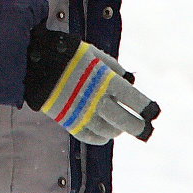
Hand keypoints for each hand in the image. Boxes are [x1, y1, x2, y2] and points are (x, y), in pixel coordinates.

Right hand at [25, 29, 159, 144]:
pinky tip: (106, 135)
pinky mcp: (69, 121)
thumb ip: (114, 67)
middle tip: (145, 130)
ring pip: (107, 131)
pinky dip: (100, 138)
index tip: (154, 113)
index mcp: (105, 81)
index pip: (131, 98)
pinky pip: (89, 137)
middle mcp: (96, 100)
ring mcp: (82, 113)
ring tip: (122, 128)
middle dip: (137, 127)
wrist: (38, 64)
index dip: (145, 107)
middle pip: (123, 120)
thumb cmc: (70, 55)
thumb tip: (130, 80)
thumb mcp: (96, 54)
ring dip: (118, 131)